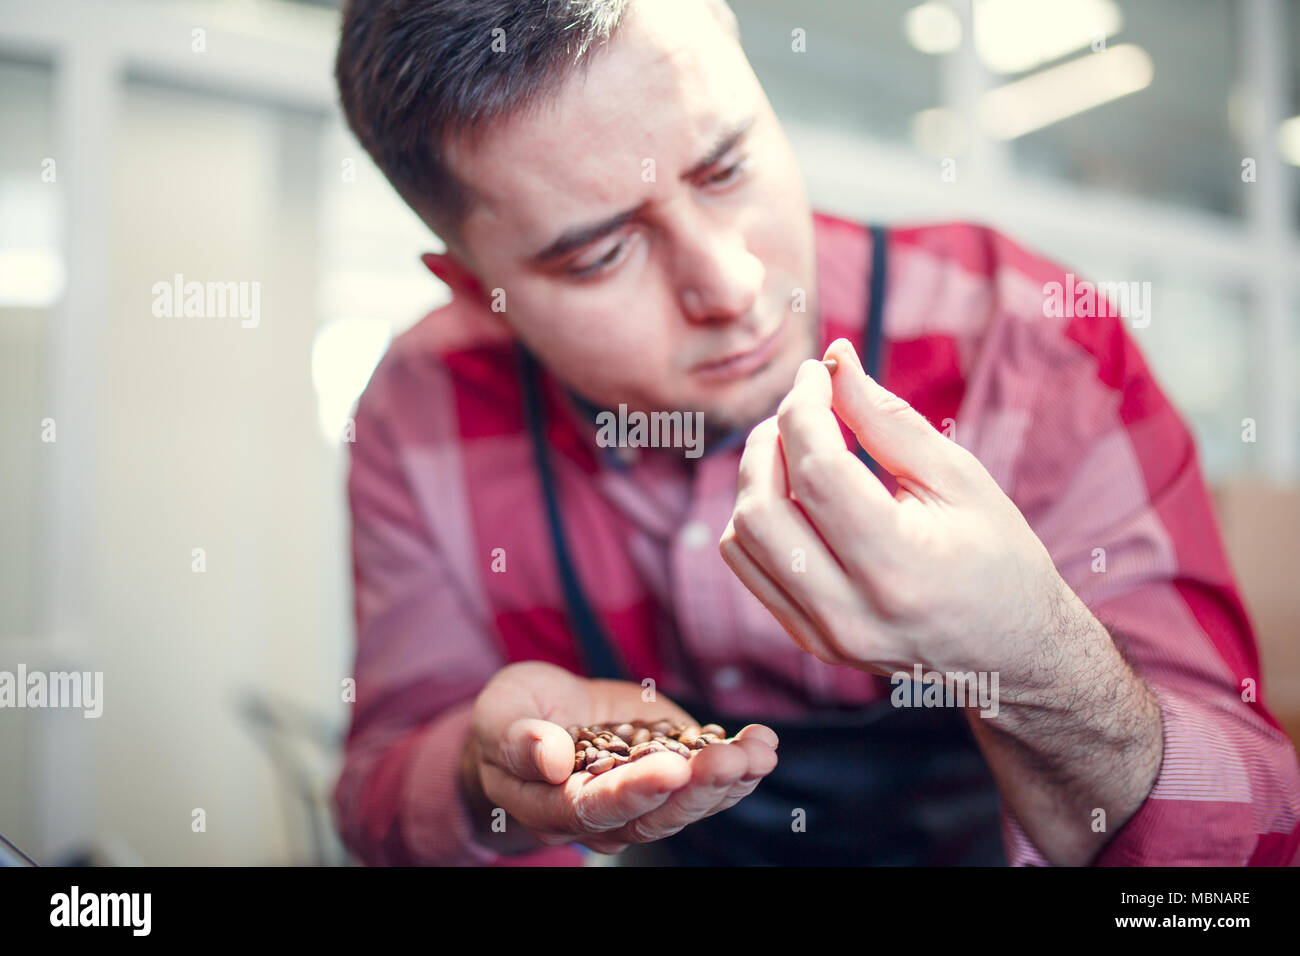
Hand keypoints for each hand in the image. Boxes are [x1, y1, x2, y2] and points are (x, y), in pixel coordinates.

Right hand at [461, 661, 778, 854]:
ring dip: (730, 779)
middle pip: (656, 815)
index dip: (635, 793)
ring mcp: (646, 799)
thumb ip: (519, 740)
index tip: (671, 769)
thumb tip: (550, 759)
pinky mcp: (674, 774)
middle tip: (728, 760)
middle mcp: (607, 816)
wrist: (540, 715)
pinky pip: (711, 782)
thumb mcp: (501, 715)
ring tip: (758, 750)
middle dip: (698, 788)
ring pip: (692, 803)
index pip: (597, 809)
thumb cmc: (512, 717)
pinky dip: (742, 764)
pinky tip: (764, 742)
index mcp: (556, 807)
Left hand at [719, 337, 1081, 690]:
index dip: (804, 407)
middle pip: (761, 509)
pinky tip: (797, 495)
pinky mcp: (809, 640)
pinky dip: (760, 519)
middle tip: (803, 408)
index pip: (816, 473)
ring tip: (798, 449)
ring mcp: (823, 635)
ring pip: (741, 542)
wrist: (1013, 655)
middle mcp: (850, 611)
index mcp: (898, 567)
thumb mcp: (959, 479)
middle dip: (768, 441)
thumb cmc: (999, 559)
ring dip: (756, 479)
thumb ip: (888, 419)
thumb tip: (834, 359)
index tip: (816, 373)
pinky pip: (752, 569)